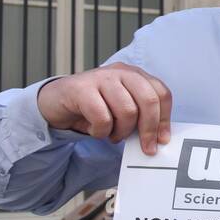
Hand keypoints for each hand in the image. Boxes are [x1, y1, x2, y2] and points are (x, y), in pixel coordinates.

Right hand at [37, 63, 172, 155]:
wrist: (55, 102)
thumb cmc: (93, 108)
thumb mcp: (121, 109)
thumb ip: (140, 116)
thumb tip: (159, 138)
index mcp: (135, 75)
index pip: (161, 94)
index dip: (164, 119)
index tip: (162, 140)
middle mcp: (121, 72)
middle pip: (149, 100)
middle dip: (149, 129)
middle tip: (146, 147)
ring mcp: (101, 78)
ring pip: (127, 110)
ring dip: (122, 131)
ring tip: (113, 135)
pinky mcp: (81, 89)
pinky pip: (102, 117)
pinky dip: (101, 131)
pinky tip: (95, 131)